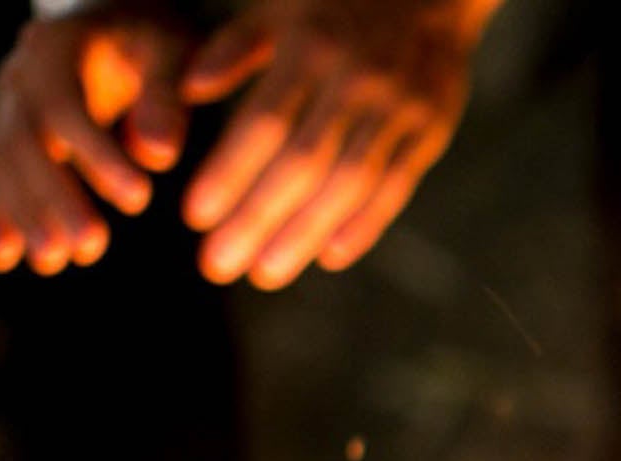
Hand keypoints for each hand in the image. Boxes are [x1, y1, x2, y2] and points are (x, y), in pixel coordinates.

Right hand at [0, 6, 192, 273]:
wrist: (106, 26)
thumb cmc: (149, 41)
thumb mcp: (169, 50)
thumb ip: (165, 98)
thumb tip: (158, 156)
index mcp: (56, 47)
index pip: (68, 106)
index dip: (98, 156)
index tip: (141, 200)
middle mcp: (18, 75)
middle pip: (26, 142)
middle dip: (55, 199)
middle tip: (91, 248)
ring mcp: (4, 106)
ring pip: (4, 165)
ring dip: (26, 217)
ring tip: (54, 263)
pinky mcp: (2, 134)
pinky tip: (5, 260)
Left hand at [178, 0, 484, 287]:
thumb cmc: (334, 3)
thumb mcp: (279, 8)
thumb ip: (234, 49)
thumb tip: (187, 90)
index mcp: (311, 47)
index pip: (265, 123)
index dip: (230, 175)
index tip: (195, 219)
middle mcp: (357, 80)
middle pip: (304, 164)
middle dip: (257, 220)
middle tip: (217, 265)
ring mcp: (400, 107)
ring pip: (350, 184)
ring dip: (305, 235)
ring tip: (266, 273)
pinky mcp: (432, 128)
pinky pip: (397, 186)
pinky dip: (365, 226)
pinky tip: (330, 257)